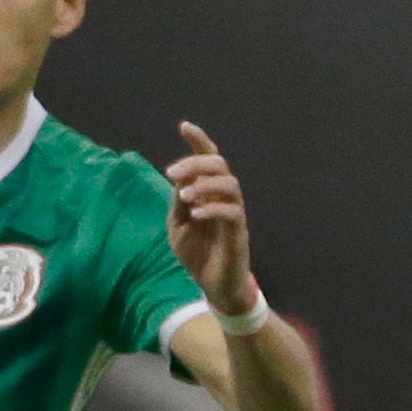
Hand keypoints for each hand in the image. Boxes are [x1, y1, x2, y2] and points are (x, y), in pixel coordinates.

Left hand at [164, 122, 257, 319]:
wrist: (212, 284)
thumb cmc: (197, 253)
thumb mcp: (178, 225)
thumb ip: (178, 202)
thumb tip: (178, 178)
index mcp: (209, 193)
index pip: (208, 161)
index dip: (199, 142)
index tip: (184, 126)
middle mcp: (225, 198)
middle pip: (220, 166)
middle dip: (195, 164)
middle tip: (172, 173)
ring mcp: (234, 214)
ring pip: (230, 185)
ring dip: (205, 185)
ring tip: (185, 196)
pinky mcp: (239, 233)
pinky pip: (233, 213)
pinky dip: (213, 208)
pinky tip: (196, 213)